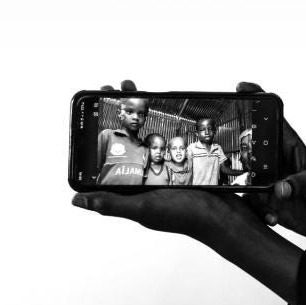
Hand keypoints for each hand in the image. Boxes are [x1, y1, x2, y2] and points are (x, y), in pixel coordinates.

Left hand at [74, 78, 302, 304]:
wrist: (228, 218)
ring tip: (141, 90)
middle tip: (121, 86)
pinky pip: (182, 136)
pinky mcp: (194, 160)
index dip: (106, 124)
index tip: (99, 102)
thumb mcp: (146, 208)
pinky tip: (174, 106)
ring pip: (157, 131)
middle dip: (126, 109)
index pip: (114, 148)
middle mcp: (152, 172)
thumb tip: (76, 198)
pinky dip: (176, 120)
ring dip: (149, 109)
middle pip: (135, 134)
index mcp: (136, 183)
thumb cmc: (186, 218)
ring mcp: (174, 165)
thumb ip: (114, 203)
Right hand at [238, 82, 305, 265]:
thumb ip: (302, 183)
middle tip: (238, 155)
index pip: (273, 116)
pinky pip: (247, 199)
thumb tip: (280, 189)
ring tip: (255, 191)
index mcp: (289, 145)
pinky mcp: (261, 199)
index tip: (241, 87)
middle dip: (236, 143)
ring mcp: (265, 178)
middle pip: (248, 141)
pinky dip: (253, 208)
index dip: (258, 98)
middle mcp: (273, 158)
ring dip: (240, 179)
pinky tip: (272, 217)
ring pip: (240, 170)